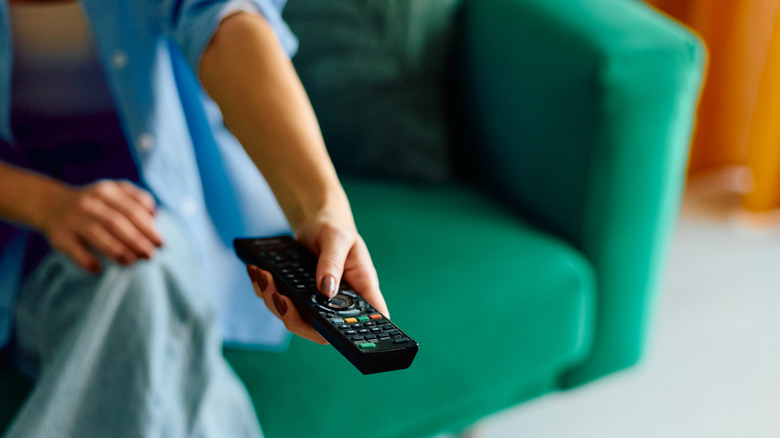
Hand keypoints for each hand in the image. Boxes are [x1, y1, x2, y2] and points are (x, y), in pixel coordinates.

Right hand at [41, 180, 163, 271]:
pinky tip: (99, 269)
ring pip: (97, 235)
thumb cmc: (94, 202)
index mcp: (106, 191)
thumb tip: (155, 216)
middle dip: (137, 241)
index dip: (148, 227)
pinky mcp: (59, 236)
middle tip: (150, 255)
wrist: (50, 204)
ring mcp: (73, 219)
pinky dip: (87, 261)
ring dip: (118, 251)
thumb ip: (137, 199)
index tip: (161, 242)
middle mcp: (89, 203)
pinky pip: (75, 251)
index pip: (132, 210)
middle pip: (117, 223)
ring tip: (132, 261)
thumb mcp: (114, 192)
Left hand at [246, 215, 388, 344]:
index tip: (331, 329)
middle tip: (280, 297)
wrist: (316, 222)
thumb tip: (327, 290)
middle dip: (295, 319)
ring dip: (275, 302)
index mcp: (361, 289)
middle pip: (322, 330)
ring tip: (263, 276)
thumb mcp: (337, 239)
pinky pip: (281, 305)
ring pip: (296, 320)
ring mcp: (318, 303)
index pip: (368, 321)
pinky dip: (266, 291)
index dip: (355, 335)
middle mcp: (340, 303)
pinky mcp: (300, 298)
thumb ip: (333, 263)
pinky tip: (258, 273)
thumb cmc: (335, 228)